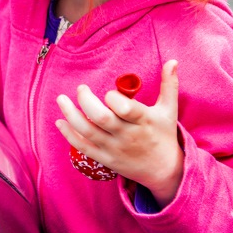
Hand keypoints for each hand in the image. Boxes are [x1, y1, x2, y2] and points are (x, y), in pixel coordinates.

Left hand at [55, 60, 183, 205]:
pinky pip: (83, 147)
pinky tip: (60, 122)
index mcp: (144, 121)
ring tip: (61, 99)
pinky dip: (69, 135)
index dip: (113, 98)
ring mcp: (114, 148)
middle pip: (101, 118)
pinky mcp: (105, 159)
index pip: (125, 109)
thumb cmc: (164, 135)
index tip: (109, 93)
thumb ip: (169, 85)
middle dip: (86, 101)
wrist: (164, 170)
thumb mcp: (169, 110)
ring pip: (87, 132)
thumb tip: (172, 61)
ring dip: (70, 114)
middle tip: (81, 88)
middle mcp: (127, 135)